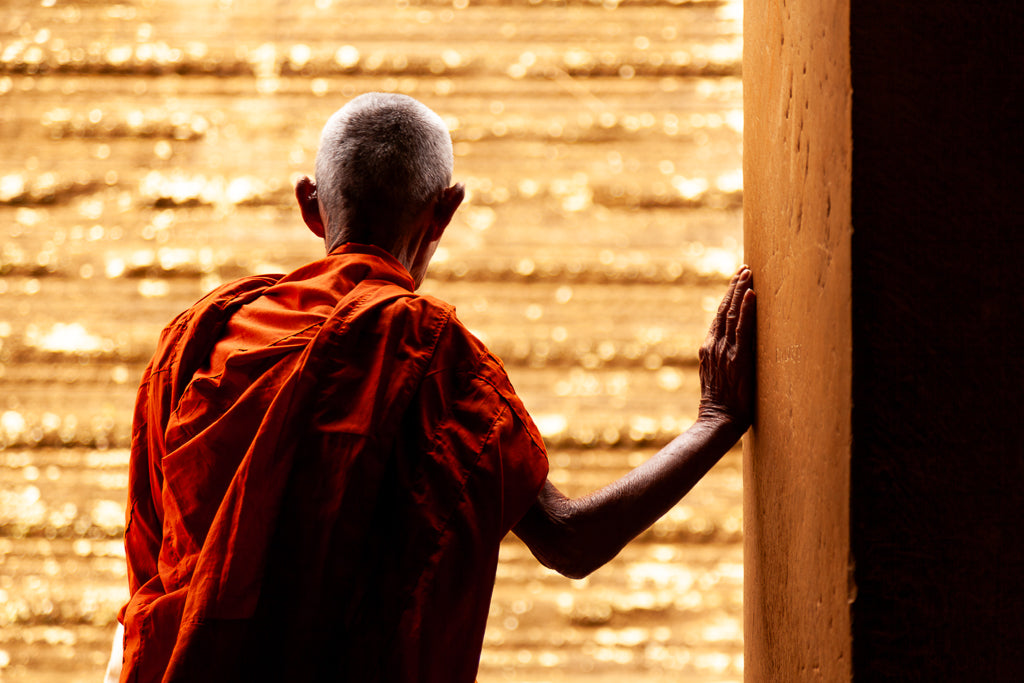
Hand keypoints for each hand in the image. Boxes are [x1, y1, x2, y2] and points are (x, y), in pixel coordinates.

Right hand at [698, 265, 755, 432]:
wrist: (718, 422)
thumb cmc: (723, 407)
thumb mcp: (719, 379)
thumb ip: (723, 363)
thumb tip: (734, 355)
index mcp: (708, 350)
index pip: (718, 317)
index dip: (728, 297)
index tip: (737, 280)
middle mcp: (713, 346)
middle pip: (723, 310)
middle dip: (734, 287)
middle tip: (744, 268)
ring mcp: (724, 351)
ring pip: (731, 314)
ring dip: (740, 291)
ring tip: (748, 273)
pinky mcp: (736, 358)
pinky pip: (742, 329)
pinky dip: (746, 310)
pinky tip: (751, 294)